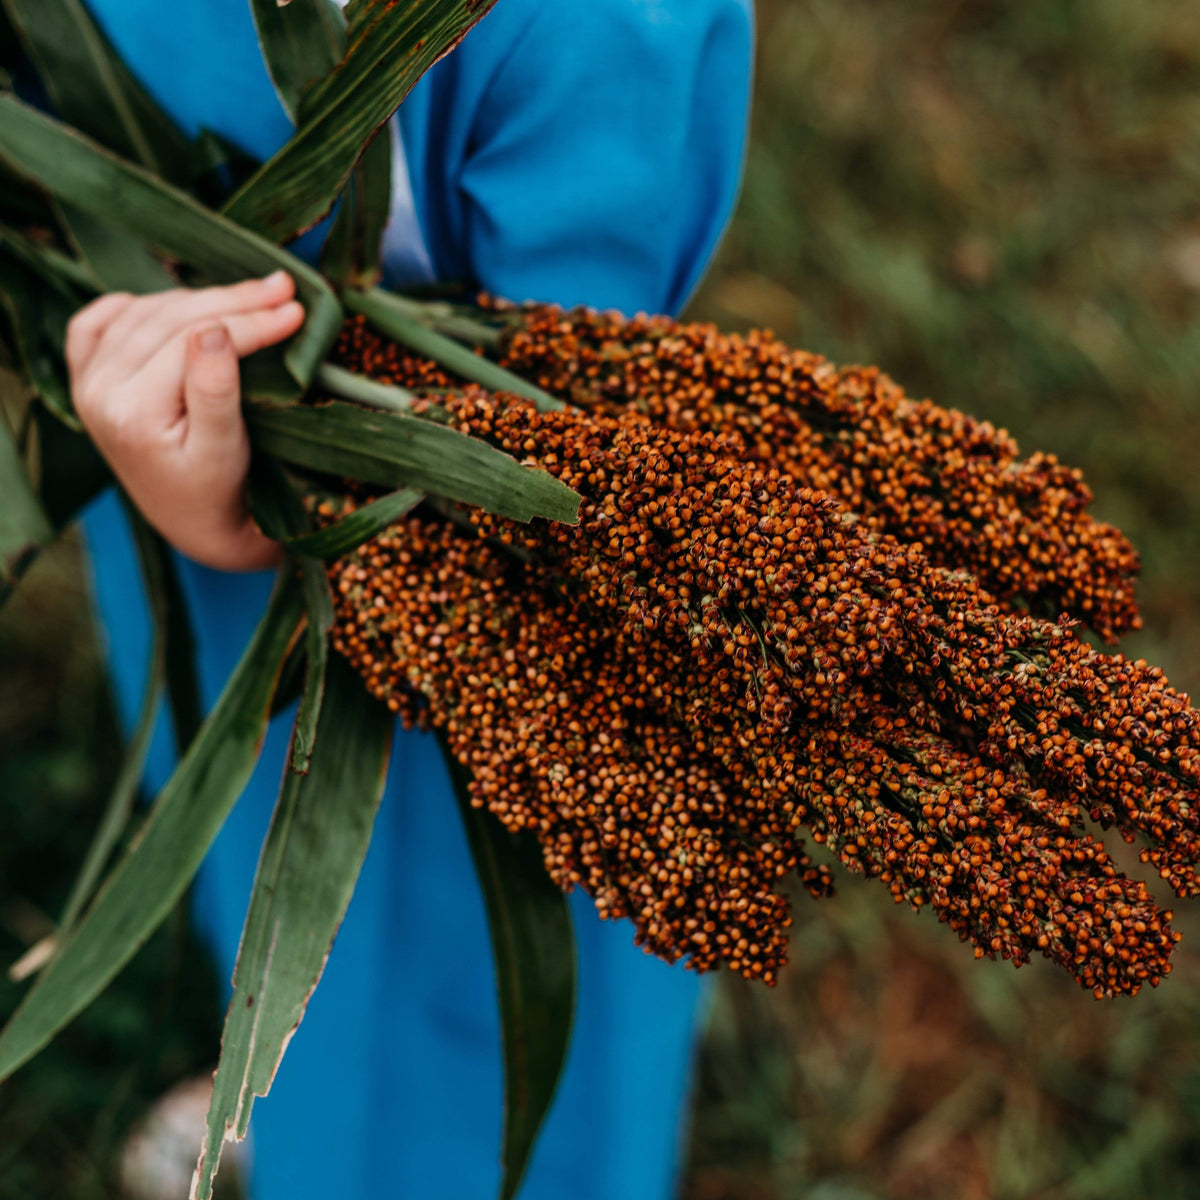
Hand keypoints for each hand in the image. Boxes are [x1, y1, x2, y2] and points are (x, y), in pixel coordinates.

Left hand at [68, 272, 304, 571]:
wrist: (194, 524)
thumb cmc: (220, 493)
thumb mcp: (225, 450)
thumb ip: (215, 391)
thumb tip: (214, 330)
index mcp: (130, 411)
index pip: (193, 342)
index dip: (249, 322)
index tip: (297, 310)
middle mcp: (98, 391)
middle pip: (170, 319)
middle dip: (233, 300)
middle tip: (285, 288)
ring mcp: (87, 381)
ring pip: (146, 312)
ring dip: (199, 297)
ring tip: (252, 295)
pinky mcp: (87, 378)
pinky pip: (99, 322)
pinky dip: (135, 305)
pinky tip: (171, 301)